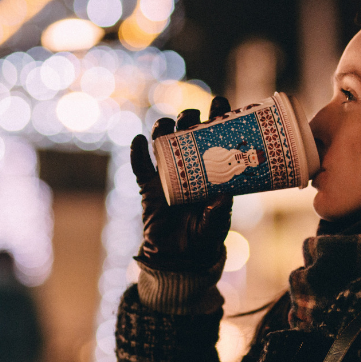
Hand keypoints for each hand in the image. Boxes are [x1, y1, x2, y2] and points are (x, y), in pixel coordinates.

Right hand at [131, 97, 232, 270]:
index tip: (220, 103)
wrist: (180, 258)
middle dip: (189, 119)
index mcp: (210, 171)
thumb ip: (219, 211)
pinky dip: (137, 153)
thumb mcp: (216, 225)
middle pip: (186, 134)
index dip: (216, 118)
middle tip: (193, 117)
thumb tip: (223, 194)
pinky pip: (140, 167)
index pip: (214, 138)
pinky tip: (138, 141)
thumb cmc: (204, 237)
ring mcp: (167, 175)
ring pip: (163, 144)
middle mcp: (188, 167)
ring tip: (166, 124)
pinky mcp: (148, 188)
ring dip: (163, 129)